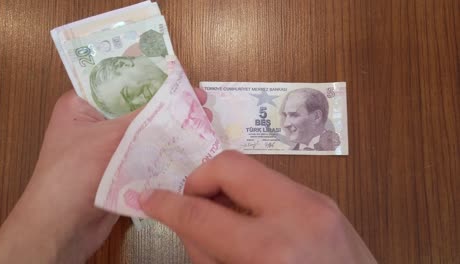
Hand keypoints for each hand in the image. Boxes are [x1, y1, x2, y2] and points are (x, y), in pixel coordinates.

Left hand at [0, 88, 211, 263]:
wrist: (61, 229)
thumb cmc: (73, 175)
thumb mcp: (109, 137)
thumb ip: (144, 116)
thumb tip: (178, 95)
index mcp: (82, 104)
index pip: (121, 79)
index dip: (153, 75)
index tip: (182, 75)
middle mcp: (96, 121)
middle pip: (138, 105)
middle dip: (169, 102)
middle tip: (200, 100)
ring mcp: (109, 146)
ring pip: (146, 130)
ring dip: (172, 126)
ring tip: (203, 122)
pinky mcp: (121, 167)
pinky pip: (148, 152)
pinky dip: (167, 149)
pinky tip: (191, 146)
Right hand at [139, 151, 376, 263]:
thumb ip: (207, 252)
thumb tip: (187, 221)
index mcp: (273, 250)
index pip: (203, 214)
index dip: (168, 205)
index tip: (148, 198)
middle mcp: (298, 213)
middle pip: (231, 164)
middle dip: (200, 179)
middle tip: (191, 204)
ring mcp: (317, 202)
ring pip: (252, 171)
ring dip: (226, 189)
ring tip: (222, 220)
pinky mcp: (325, 201)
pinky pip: (273, 185)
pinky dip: (250, 198)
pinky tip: (249, 223)